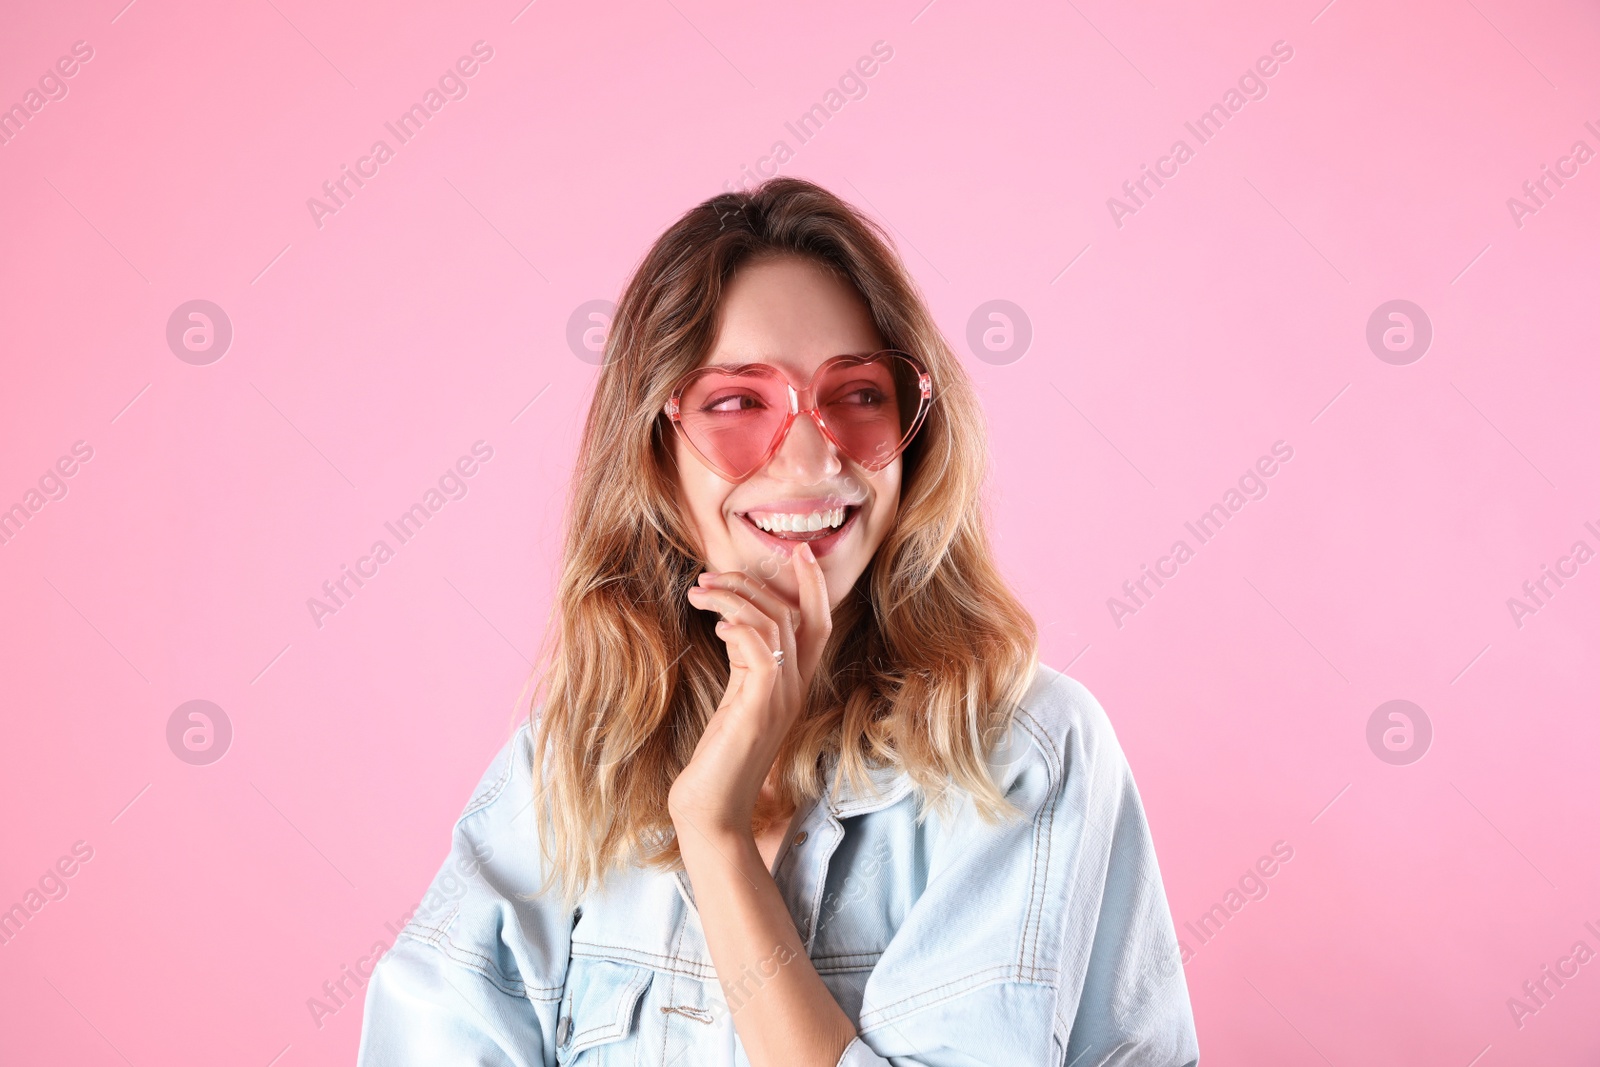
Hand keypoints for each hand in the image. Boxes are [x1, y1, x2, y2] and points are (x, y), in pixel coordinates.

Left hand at [669, 541, 832, 840]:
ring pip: (774, 623)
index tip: (797, 550)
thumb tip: (732, 622)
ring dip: (734, 596)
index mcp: (793, 685)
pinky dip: (737, 623)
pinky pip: (759, 647)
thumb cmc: (719, 759)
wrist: (712, 808)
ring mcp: (781, 696)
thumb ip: (744, 664)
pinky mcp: (759, 704)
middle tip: (710, 573)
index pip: (818, 623)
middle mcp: (795, 687)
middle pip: (796, 614)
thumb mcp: (736, 701)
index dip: (814, 585)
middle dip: (756, 582)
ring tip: (699, 590)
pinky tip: (713, 620)